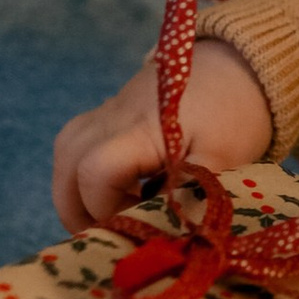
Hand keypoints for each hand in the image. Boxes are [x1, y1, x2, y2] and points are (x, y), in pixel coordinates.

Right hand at [53, 45, 275, 232]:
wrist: (234, 67)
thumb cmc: (232, 114)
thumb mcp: (223, 159)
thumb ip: (190, 193)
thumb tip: (161, 230)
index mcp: (140, 128)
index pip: (95, 173)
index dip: (105, 209)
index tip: (136, 222)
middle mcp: (110, 118)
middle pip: (67, 171)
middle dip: (81, 212)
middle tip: (116, 231)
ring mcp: (103, 114)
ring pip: (64, 159)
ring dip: (77, 196)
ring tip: (112, 216)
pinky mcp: (104, 116)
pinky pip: (74, 148)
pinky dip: (82, 178)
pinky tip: (115, 194)